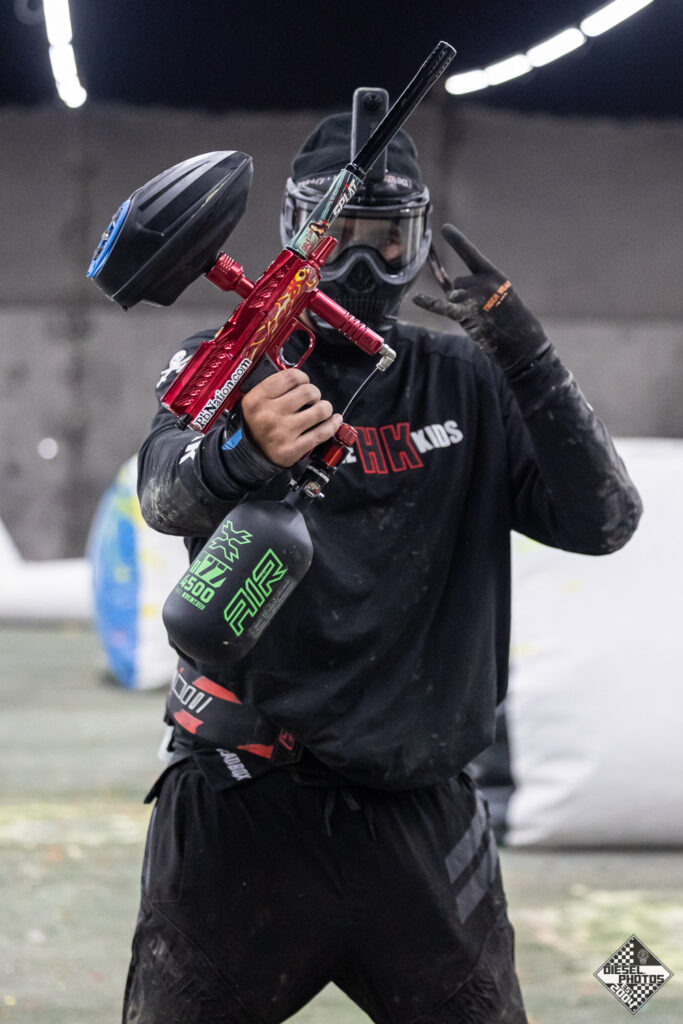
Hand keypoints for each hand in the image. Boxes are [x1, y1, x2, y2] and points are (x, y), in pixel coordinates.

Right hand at [240, 368, 341, 466]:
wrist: (249, 455)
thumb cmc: (256, 425)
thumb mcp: (254, 403)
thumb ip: (274, 388)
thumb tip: (301, 379)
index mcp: (257, 399)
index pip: (290, 377)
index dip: (302, 377)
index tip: (304, 382)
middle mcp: (269, 415)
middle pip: (308, 391)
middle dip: (314, 393)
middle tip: (312, 398)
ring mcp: (282, 433)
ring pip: (320, 410)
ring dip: (325, 408)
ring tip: (321, 410)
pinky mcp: (293, 449)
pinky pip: (322, 433)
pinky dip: (333, 425)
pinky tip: (334, 420)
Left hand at [413, 225, 548, 373]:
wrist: (520, 339)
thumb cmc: (509, 317)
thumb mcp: (499, 293)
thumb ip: (477, 286)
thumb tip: (451, 287)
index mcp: (492, 273)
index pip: (470, 253)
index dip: (457, 241)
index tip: (444, 228)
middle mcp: (482, 282)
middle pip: (457, 284)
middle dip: (463, 297)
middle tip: (482, 310)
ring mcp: (474, 298)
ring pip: (452, 297)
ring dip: (460, 308)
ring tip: (479, 318)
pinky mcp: (466, 315)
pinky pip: (443, 307)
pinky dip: (429, 303)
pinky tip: (416, 299)